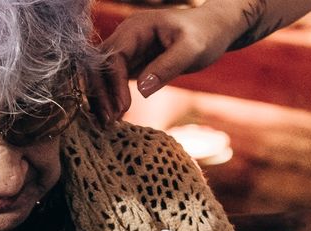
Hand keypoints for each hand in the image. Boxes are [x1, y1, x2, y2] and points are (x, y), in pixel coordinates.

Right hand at [87, 0, 243, 123]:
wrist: (211, 30)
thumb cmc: (204, 35)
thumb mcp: (191, 50)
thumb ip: (166, 67)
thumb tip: (141, 91)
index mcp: (136, 28)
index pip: (114, 56)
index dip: (114, 83)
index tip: (122, 108)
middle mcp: (124, 37)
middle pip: (98, 66)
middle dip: (100, 93)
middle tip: (108, 121)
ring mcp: (125, 51)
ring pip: (100, 75)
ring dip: (101, 98)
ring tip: (108, 122)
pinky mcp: (128, 65)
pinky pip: (110, 82)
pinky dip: (110, 99)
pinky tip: (115, 116)